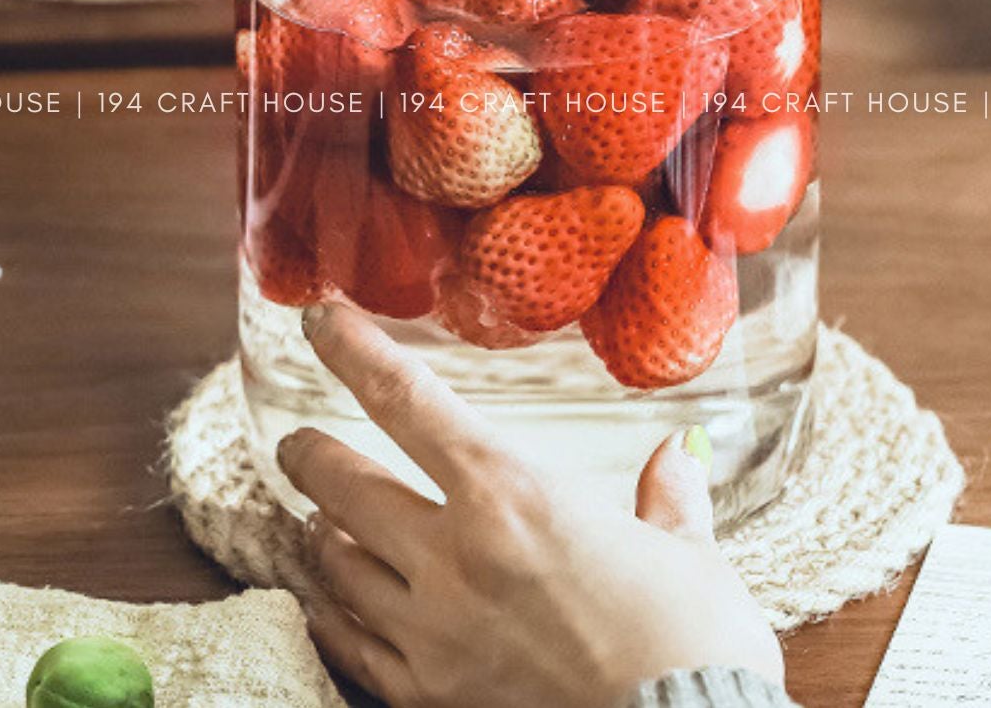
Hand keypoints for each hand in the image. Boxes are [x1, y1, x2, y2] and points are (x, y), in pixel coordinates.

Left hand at [278, 302, 782, 707]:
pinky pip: (351, 646)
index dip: (352, 351)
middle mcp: (456, 555)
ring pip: (339, 565)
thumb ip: (670, 498)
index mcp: (513, 494)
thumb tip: (678, 455)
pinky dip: (332, 615)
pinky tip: (327, 603)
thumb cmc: (695, 642)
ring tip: (316, 518)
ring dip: (321, 532)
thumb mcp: (690, 553)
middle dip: (310, 455)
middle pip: (344, 485)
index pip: (405, 400)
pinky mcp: (430, 697)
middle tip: (295, 440)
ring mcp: (434, 632)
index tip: (321, 320)